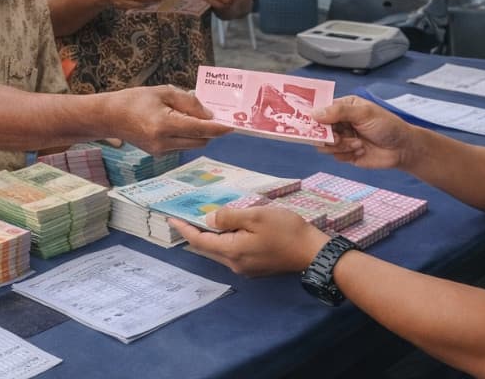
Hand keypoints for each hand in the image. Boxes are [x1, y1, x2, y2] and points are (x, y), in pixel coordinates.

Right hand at [107, 85, 229, 154]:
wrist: (110, 116)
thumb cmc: (135, 100)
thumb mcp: (163, 92)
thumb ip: (188, 102)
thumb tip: (209, 115)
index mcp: (164, 124)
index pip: (199, 129)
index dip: (218, 128)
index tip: (233, 126)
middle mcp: (163, 142)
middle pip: (200, 141)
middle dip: (210, 131)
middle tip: (214, 116)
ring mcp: (160, 151)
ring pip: (192, 145)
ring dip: (198, 133)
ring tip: (192, 116)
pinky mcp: (157, 154)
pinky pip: (181, 146)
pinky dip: (186, 136)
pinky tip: (179, 123)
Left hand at [169, 205, 329, 276]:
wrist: (314, 253)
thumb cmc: (286, 231)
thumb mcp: (256, 216)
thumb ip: (230, 217)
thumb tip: (209, 220)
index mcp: (233, 251)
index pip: (200, 241)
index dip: (184, 229)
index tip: (171, 219)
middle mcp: (235, 264)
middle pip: (207, 249)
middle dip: (194, 233)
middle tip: (183, 218)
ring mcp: (246, 268)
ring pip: (219, 252)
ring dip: (209, 237)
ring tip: (202, 220)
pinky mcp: (255, 267)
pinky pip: (231, 253)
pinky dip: (223, 241)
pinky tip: (226, 230)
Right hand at [314, 96, 418, 170]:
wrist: (402, 149)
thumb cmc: (387, 125)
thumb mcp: (364, 113)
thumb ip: (339, 111)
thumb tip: (315, 113)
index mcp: (342, 107)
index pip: (320, 109)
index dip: (312, 116)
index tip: (307, 122)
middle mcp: (339, 122)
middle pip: (318, 129)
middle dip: (327, 135)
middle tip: (337, 137)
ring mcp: (341, 138)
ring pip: (324, 145)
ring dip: (340, 145)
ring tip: (357, 143)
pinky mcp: (345, 153)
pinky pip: (335, 156)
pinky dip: (347, 154)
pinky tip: (361, 149)